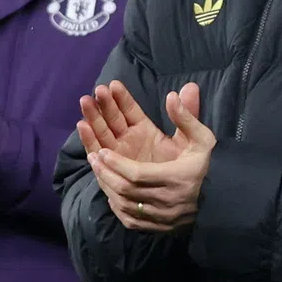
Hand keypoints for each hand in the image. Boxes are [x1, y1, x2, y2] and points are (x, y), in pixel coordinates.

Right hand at [78, 80, 199, 163]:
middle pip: (111, 121)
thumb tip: (191, 86)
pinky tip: (84, 128)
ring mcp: (120, 158)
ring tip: (85, 103)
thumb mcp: (196, 137)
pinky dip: (91, 142)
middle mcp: (129, 142)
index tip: (112, 85)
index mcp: (145, 130)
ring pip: (102, 137)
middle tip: (94, 92)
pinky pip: (100, 158)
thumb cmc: (194, 165)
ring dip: (93, 120)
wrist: (191, 196)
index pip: (129, 110)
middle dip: (101, 106)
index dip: (121, 98)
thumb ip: (188, 114)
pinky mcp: (114, 174)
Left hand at [88, 90, 216, 233]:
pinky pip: (132, 221)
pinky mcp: (161, 228)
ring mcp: (163, 218)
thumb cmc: (212, 164)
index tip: (102, 151)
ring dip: (108, 188)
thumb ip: (187, 117)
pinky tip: (112, 194)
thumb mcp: (203, 138)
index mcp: (176, 179)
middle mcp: (167, 202)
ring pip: (126, 207)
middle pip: (126, 191)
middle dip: (106, 173)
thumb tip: (173, 94)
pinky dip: (118, 207)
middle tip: (94, 157)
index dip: (117, 164)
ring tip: (98, 170)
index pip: (137, 175)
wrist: (227, 197)